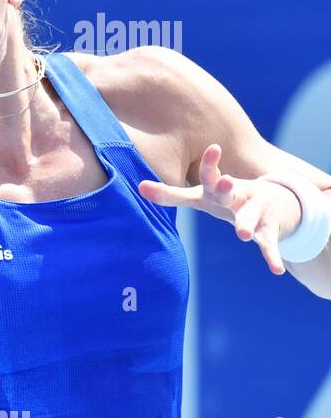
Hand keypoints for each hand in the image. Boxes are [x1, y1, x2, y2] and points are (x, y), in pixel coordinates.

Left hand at [138, 143, 302, 274]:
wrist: (278, 201)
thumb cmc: (227, 197)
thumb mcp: (199, 195)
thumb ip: (170, 194)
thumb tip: (138, 186)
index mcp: (218, 188)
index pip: (210, 174)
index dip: (211, 162)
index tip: (214, 147)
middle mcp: (239, 195)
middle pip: (230, 192)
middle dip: (228, 187)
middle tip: (227, 181)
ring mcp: (256, 211)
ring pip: (251, 217)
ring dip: (247, 224)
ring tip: (243, 235)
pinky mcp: (270, 229)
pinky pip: (270, 244)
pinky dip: (273, 256)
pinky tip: (276, 270)